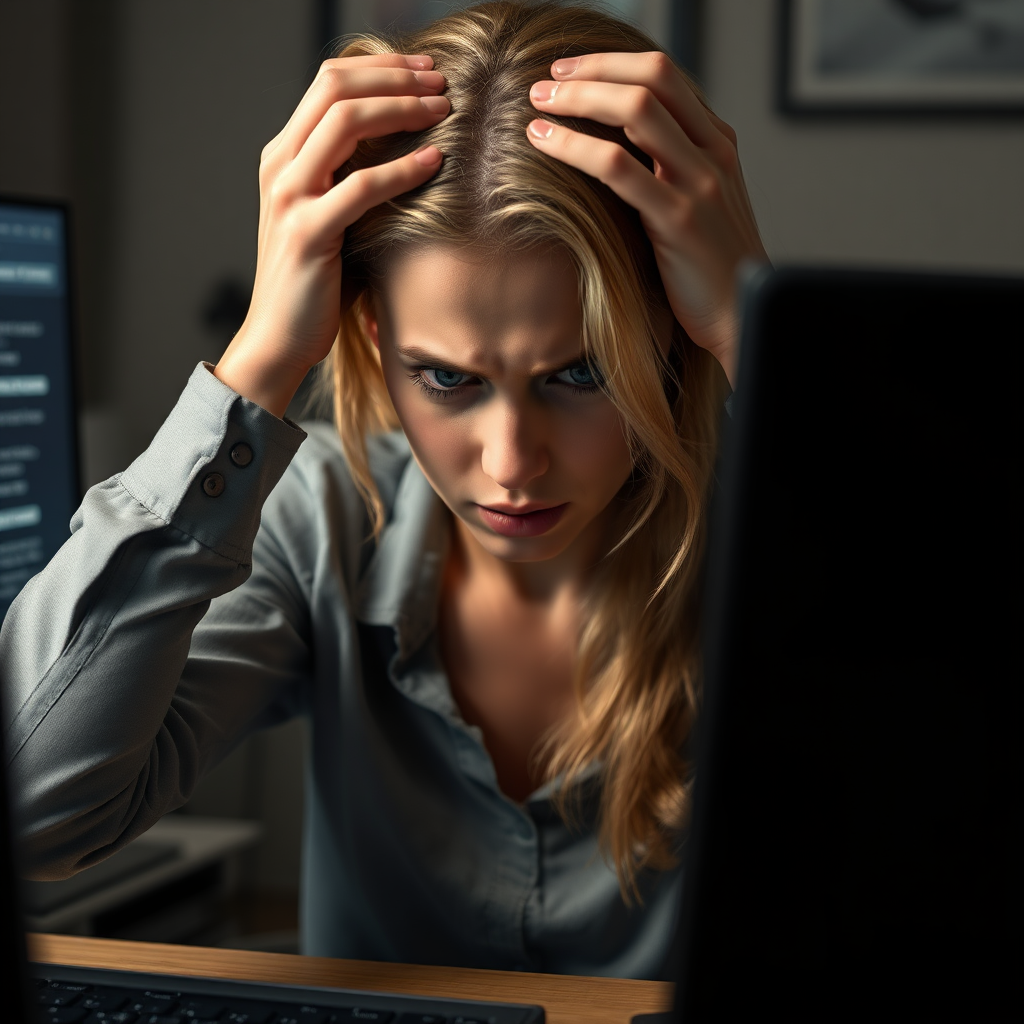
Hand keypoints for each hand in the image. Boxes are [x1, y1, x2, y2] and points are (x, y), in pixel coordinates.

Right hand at [215, 54, 449, 416]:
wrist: (279, 336)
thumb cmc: (314, 280)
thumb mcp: (329, 214)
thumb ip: (349, 177)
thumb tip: (406, 145)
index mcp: (284, 154)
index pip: (329, 81)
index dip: (380, 67)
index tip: (425, 70)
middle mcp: (280, 166)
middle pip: (335, 87)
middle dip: (395, 77)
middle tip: (441, 81)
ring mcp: (289, 197)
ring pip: (345, 123)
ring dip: (401, 109)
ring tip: (443, 111)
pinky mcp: (308, 232)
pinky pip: (360, 186)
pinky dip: (402, 169)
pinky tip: (435, 162)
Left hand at [526, 52, 768, 387]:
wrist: (739, 314)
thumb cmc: (706, 265)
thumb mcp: (695, 203)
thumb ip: (668, 167)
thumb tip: (612, 143)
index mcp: (717, 141)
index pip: (664, 74)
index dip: (611, 62)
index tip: (568, 69)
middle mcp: (713, 152)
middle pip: (651, 77)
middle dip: (591, 70)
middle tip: (545, 80)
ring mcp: (699, 183)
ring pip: (636, 111)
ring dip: (578, 99)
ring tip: (536, 104)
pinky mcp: (678, 220)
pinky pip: (618, 168)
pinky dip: (574, 146)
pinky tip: (543, 142)